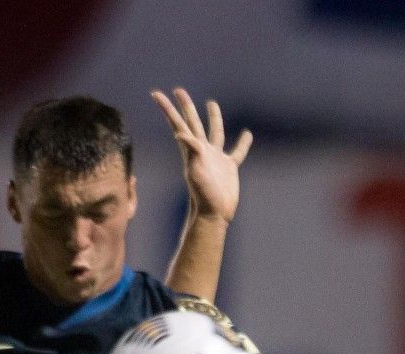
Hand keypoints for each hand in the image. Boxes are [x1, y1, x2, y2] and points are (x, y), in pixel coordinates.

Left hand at [152, 88, 251, 222]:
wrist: (213, 213)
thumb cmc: (202, 194)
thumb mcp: (194, 170)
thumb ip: (190, 150)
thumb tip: (179, 133)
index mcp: (192, 149)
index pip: (178, 124)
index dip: (168, 109)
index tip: (157, 94)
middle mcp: (202, 150)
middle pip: (193, 122)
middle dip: (186, 107)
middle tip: (179, 90)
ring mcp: (216, 158)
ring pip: (215, 132)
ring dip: (213, 118)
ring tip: (211, 103)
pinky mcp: (229, 167)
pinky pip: (237, 151)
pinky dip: (243, 143)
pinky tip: (247, 134)